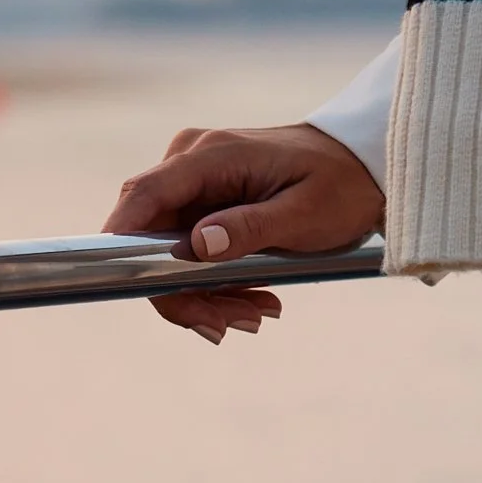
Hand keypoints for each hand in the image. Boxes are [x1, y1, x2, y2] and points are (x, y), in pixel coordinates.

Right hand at [103, 121, 384, 346]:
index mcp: (210, 156)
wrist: (360, 166)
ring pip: (172, 253)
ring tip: (258, 314)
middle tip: (233, 326)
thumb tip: (197, 246)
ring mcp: (196, 181)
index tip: (125, 285)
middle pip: (152, 238)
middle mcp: (191, 162)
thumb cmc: (338, 186)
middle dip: (185, 292)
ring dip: (208, 296)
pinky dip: (218, 283)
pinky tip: (254, 300)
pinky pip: (193, 252)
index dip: (122, 243)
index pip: (142, 198)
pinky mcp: (206, 200)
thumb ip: (249, 228)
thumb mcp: (303, 214)